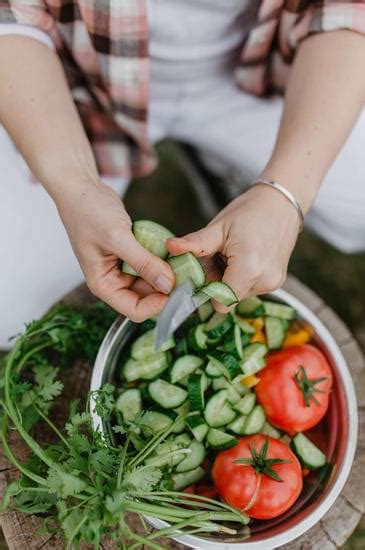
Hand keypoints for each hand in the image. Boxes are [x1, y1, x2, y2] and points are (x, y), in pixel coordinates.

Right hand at [56, 181, 174, 320]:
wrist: (81, 189)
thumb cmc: (89, 212)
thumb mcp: (117, 237)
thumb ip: (143, 263)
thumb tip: (167, 285)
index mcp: (103, 284)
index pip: (134, 310)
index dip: (157, 306)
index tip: (177, 291)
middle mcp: (113, 281)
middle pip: (146, 299)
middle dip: (165, 289)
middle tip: (186, 274)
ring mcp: (122, 269)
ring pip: (152, 282)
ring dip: (166, 274)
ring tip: (180, 261)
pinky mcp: (131, 257)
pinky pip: (151, 266)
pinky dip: (162, 261)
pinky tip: (171, 251)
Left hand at [167, 185, 300, 311]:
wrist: (281, 203)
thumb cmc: (249, 212)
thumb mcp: (218, 227)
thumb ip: (195, 243)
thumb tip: (169, 246)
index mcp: (248, 268)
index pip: (221, 302)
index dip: (207, 292)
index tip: (201, 274)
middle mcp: (264, 281)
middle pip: (228, 299)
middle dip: (217, 282)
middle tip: (217, 257)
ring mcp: (273, 283)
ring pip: (239, 294)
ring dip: (229, 280)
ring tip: (232, 254)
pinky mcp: (277, 282)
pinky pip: (251, 288)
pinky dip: (242, 277)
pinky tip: (243, 257)